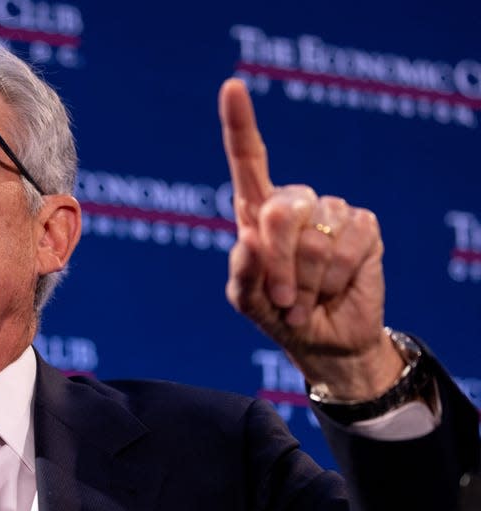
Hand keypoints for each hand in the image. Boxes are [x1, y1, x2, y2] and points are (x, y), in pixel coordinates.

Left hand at [218, 78, 402, 400]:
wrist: (323, 339)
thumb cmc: (278, 313)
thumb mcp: (247, 301)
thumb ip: (242, 275)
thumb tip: (248, 242)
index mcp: (256, 211)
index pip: (248, 160)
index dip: (240, 124)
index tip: (232, 86)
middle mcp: (294, 203)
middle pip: (279, 211)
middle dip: (278, 265)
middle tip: (282, 297)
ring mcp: (331, 211)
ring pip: (314, 239)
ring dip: (308, 281)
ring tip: (308, 295)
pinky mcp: (363, 226)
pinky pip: (348, 244)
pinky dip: (337, 277)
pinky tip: (336, 287)